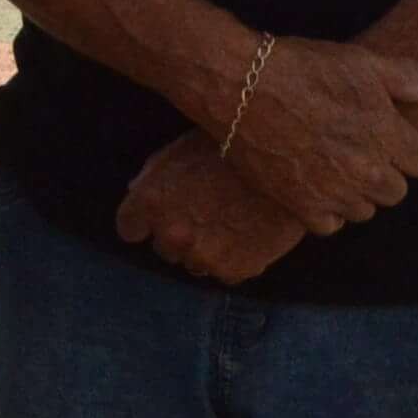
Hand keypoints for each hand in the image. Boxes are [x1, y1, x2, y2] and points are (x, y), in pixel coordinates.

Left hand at [115, 135, 305, 286]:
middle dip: (179, 233)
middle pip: (164, 248)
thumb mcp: (182, 149)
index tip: (160, 213)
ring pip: (195, 263)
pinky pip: (225, 272)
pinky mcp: (235, 271)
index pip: (129, 228)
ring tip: (231, 220)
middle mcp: (172, 234)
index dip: (145, 220)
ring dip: (206, 248)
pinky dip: (235, 258)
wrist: (288, 159)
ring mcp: (204, 256)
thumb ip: (153, 177)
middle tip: (206, 211)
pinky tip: (249, 232)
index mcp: (152, 201)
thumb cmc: (231, 145)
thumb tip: (136, 195)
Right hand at [212, 34, 417, 233]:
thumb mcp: (361, 62)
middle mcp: (366, 170)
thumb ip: (410, 77)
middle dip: (381, 172)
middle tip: (354, 148)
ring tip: (331, 164)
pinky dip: (325, 211)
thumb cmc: (301, 68)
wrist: (240, 87)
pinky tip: (313, 184)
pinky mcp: (301, 207)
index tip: (382, 134)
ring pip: (364, 211)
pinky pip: (331, 225)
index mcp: (387, 135)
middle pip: (395, 192)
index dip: (403, 148)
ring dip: (354, 193)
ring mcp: (334, 192)